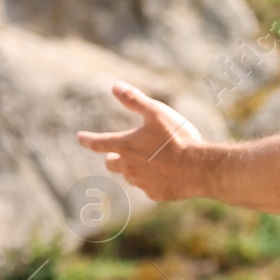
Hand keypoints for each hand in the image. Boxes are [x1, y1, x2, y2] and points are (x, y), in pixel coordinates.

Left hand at [76, 82, 211, 202]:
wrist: (199, 167)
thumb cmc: (178, 138)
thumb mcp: (157, 112)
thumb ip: (135, 100)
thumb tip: (115, 86)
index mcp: (125, 146)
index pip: (99, 142)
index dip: (88, 139)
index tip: (80, 137)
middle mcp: (129, 166)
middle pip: (111, 164)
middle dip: (114, 158)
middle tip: (120, 153)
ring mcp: (142, 182)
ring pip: (130, 176)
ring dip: (134, 169)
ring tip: (150, 161)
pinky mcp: (156, 194)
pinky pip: (149, 187)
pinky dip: (152, 181)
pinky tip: (166, 174)